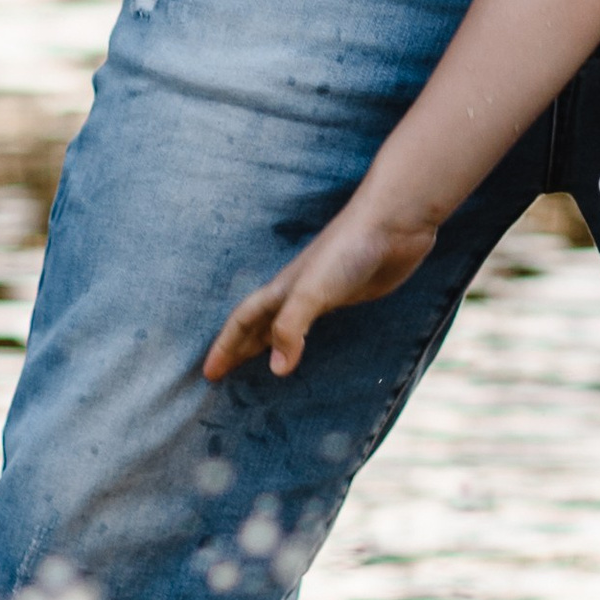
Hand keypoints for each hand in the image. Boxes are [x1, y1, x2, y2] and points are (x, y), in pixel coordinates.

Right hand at [204, 204, 434, 382]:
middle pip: (257, 324)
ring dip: (265, 344)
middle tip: (220, 374)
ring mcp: (319, 294)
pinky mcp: (345, 296)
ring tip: (255, 364)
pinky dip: (300, 340)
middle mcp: (295, 292)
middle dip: (237, 348)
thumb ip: (290, 329)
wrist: (390, 226)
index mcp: (281, 290)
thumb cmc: (347, 252)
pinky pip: (311, 325)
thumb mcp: (311, 292)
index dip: (224, 347)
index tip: (208, 374)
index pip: (242, 322)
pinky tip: (304, 345)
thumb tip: (276, 370)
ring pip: (282, 324)